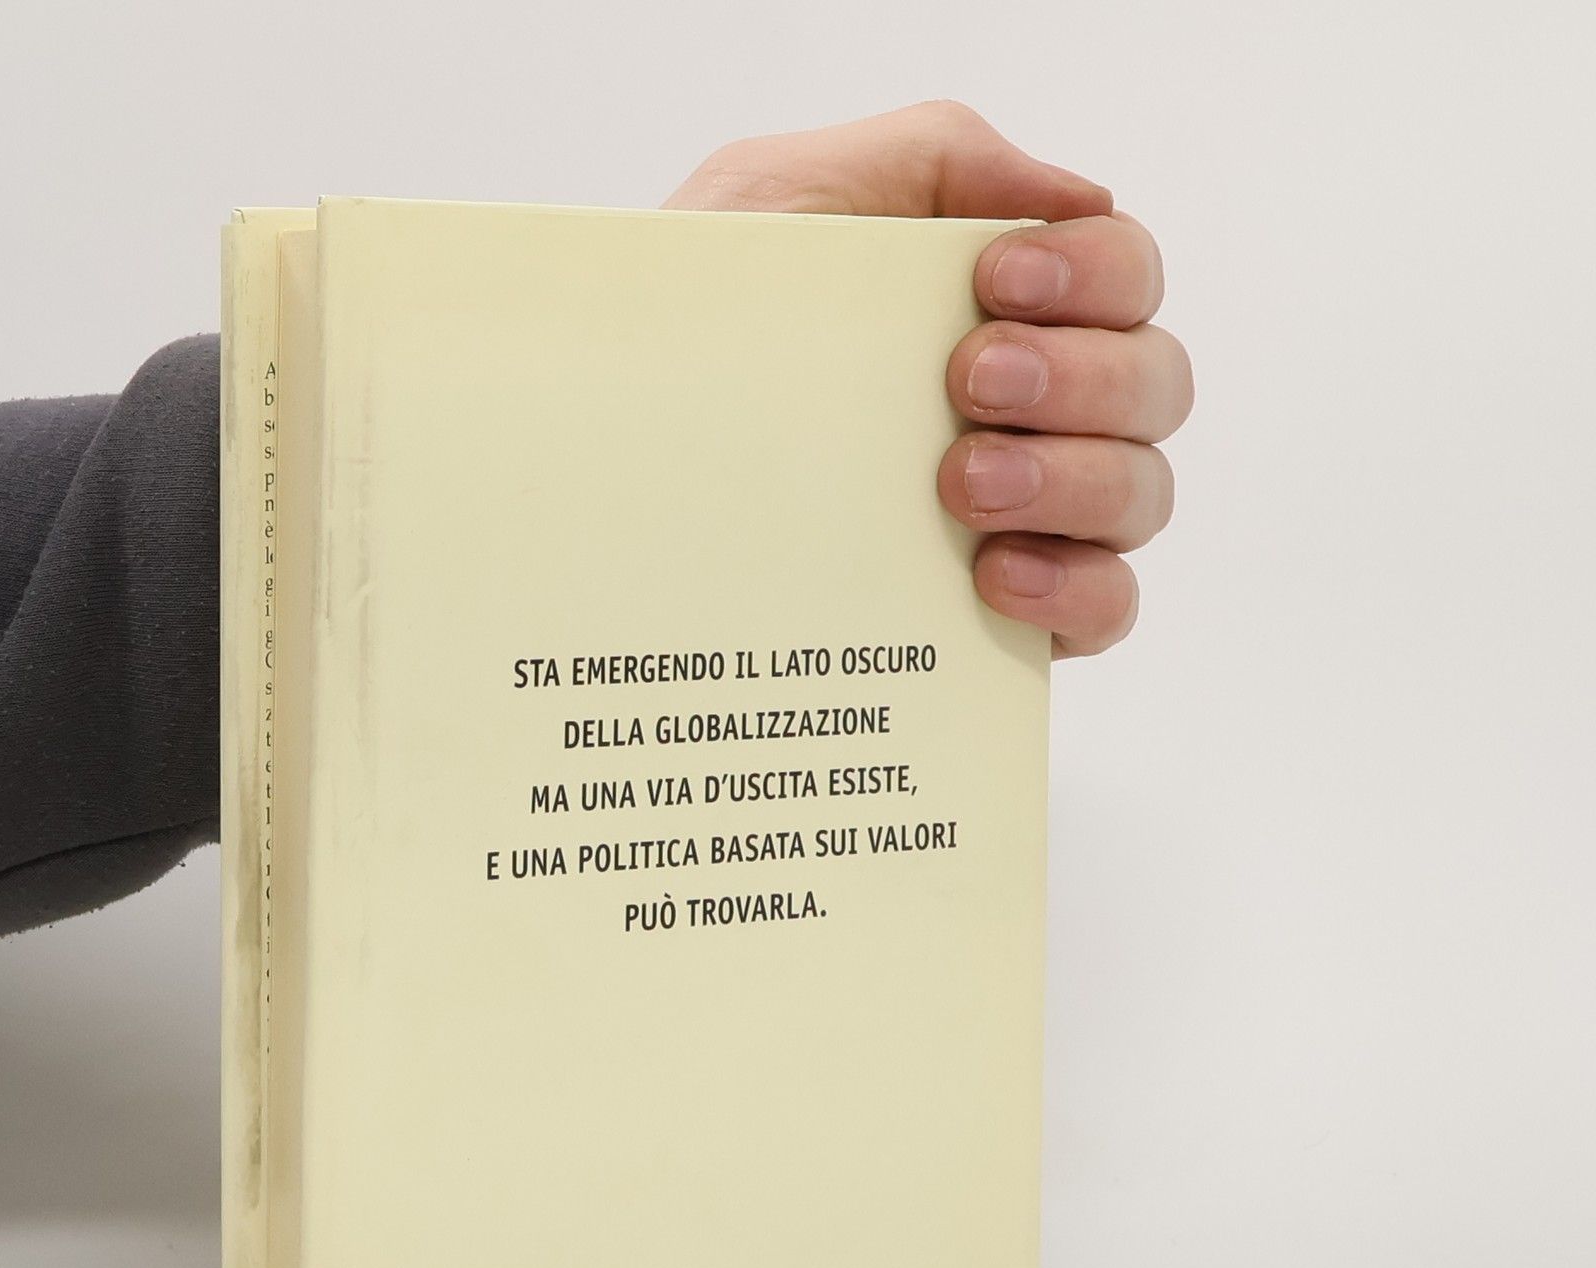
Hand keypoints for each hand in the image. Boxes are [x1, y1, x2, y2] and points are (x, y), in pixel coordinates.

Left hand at [665, 101, 1191, 657]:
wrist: (606, 457)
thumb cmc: (695, 326)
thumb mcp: (778, 195)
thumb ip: (930, 158)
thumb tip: (1073, 198)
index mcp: (1001, 308)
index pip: (1125, 274)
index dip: (1093, 272)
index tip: (996, 282)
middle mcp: (1036, 410)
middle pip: (1155, 382)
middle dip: (1080, 374)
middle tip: (972, 381)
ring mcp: (1029, 516)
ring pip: (1142, 493)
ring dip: (1074, 477)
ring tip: (962, 483)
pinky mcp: (1008, 615)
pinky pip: (1107, 607)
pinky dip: (1077, 588)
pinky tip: (994, 577)